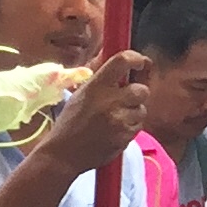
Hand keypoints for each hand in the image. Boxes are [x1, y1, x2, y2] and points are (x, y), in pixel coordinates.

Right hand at [41, 51, 151, 171]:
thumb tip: (113, 52)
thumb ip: (100, 74)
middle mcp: (109, 101)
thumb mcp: (81, 93)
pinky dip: (130, 127)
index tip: (140, 62)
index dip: (137, 58)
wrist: (64, 154)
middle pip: (142, 89)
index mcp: (96, 86)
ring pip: (142, 109)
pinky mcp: (125, 137)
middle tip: (124, 98)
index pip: (122, 61)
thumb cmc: (71, 122)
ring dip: (133, 112)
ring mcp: (119, 120)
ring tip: (114, 118)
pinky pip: (138, 126)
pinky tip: (114, 131)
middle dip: (137, 93)